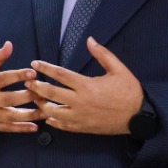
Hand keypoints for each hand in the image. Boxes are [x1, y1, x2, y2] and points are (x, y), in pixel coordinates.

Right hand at [0, 41, 39, 132]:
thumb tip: (9, 44)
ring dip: (29, 114)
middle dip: (27, 96)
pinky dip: (22, 129)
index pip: (2, 79)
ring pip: (10, 116)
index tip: (33, 72)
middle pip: (8, 99)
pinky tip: (36, 127)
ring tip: (46, 110)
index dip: (17, 76)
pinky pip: (9, 128)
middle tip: (43, 91)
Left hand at [29, 37, 143, 135]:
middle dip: (36, 87)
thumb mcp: (119, 69)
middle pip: (51, 93)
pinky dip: (53, 120)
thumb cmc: (129, 91)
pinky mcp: (83, 128)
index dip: (45, 68)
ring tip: (36, 99)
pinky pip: (62, 125)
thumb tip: (90, 39)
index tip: (34, 64)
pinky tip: (48, 115)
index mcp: (87, 85)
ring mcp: (80, 116)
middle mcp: (80, 101)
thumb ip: (102, 54)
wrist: (139, 117)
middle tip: (27, 82)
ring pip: (53, 112)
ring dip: (42, 105)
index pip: (60, 75)